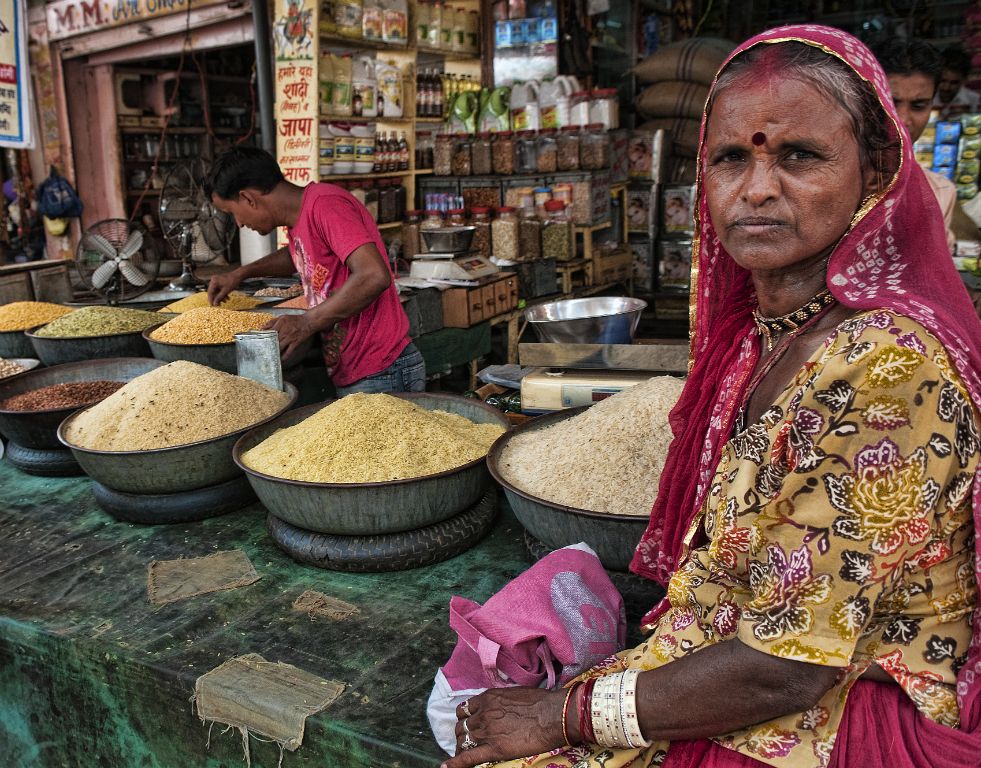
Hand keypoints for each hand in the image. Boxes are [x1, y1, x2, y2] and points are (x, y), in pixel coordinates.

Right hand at [207, 270, 242, 305]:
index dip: (211, 300)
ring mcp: (216, 280)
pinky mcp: (219, 281)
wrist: (238, 275)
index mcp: (213, 282)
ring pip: (216, 291)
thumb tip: (215, 304)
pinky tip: (227, 298)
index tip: (212, 305)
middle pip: (213, 292)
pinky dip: (222, 293)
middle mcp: (213, 280)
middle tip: (219, 305)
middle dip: (216, 299)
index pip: (210, 292)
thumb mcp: (226, 291)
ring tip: (225, 302)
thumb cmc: (232, 282)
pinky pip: (219, 288)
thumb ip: (219, 298)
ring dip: (220, 296)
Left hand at [264, 313, 315, 360]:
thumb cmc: (295, 320)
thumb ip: (272, 322)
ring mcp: (290, 338)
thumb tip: (262, 327)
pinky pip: (289, 352)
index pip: (269, 332)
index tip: (259, 341)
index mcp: (281, 324)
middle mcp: (285, 331)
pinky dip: (284, 356)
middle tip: (262, 351)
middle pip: (273, 341)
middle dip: (268, 346)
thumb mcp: (282, 317)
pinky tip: (281, 359)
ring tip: (270, 355)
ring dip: (275, 352)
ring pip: (280, 347)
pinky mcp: (295, 343)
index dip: (264, 337)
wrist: (308, 322)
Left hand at [441, 687, 567, 767]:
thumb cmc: (539, 702)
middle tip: (466, 742)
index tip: (467, 725)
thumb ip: (500, 700)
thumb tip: (499, 705)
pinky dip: (456, 764)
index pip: (464, 710)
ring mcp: (487, 732)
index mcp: (488, 698)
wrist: (552, 715)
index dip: (464, 719)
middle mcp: (483, 714)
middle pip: (461, 726)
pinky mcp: (494, 749)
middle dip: (462, 735)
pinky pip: (469, 757)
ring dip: (461, 747)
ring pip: (463, 741)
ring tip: (463, 754)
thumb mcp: (514, 693)